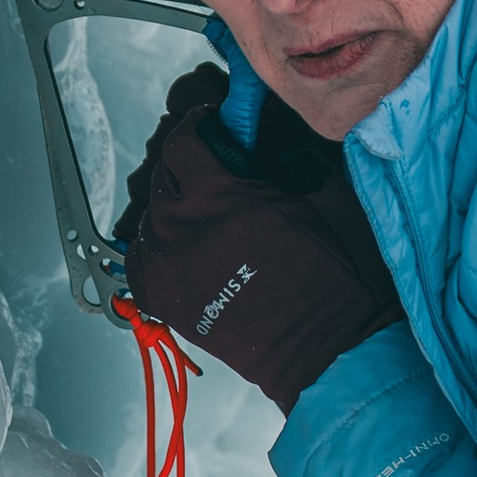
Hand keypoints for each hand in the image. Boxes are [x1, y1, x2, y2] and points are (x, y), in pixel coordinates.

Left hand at [119, 66, 402, 409]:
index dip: (195, 129)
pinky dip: (155, 250)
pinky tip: (180, 248)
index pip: (181, 143)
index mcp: (219, 197)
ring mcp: (169, 270)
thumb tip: (263, 142)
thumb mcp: (322, 195)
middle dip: (184, 167)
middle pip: (160, 177)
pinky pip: (139, 264)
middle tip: (211, 170)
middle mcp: (183, 230)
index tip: (209, 129)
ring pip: (148, 219)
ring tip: (201, 214)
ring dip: (170, 209)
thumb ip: (285, 159)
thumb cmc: (336, 278)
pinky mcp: (167, 304)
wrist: (331, 348)